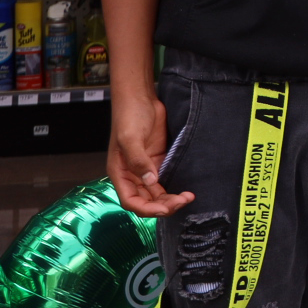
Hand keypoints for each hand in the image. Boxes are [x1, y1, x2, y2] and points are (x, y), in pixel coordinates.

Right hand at [109, 88, 192, 217]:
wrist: (140, 99)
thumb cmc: (129, 116)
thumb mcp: (130, 138)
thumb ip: (138, 161)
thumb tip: (151, 180)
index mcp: (120, 173)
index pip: (130, 201)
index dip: (146, 208)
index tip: (164, 209)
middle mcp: (133, 174)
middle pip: (146, 200)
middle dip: (163, 205)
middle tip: (182, 202)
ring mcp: (146, 168)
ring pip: (157, 193)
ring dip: (170, 199)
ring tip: (187, 197)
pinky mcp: (158, 160)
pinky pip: (165, 180)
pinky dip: (174, 187)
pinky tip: (186, 190)